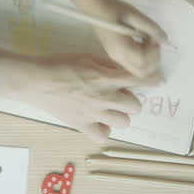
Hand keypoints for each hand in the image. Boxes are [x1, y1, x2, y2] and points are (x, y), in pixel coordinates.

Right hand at [15, 54, 157, 141]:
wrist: (36, 81)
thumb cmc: (59, 64)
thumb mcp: (86, 56)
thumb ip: (107, 65)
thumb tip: (121, 69)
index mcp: (106, 78)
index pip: (138, 80)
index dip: (151, 80)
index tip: (157, 81)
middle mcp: (104, 98)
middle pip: (135, 106)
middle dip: (131, 99)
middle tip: (120, 95)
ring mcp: (94, 114)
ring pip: (124, 122)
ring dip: (120, 115)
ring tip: (109, 109)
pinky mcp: (82, 125)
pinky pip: (102, 136)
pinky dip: (103, 130)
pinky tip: (98, 122)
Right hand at [68, 0, 167, 77]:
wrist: (95, 6)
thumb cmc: (114, 8)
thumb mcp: (136, 15)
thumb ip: (152, 28)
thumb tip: (165, 40)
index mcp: (122, 48)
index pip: (145, 62)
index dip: (155, 52)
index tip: (155, 37)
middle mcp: (118, 57)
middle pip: (142, 72)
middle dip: (154, 59)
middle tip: (153, 41)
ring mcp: (115, 57)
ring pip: (138, 70)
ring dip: (148, 59)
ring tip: (146, 40)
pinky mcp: (115, 55)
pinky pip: (133, 64)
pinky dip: (142, 58)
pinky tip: (140, 42)